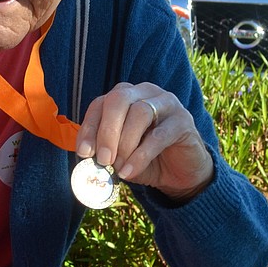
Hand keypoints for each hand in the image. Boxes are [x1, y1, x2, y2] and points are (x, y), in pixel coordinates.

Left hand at [76, 84, 213, 202]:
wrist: (179, 173)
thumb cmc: (144, 159)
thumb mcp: (118, 155)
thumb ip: (103, 151)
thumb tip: (86, 156)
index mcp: (125, 96)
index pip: (100, 103)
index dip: (90, 127)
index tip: (84, 152)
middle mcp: (145, 93)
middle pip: (119, 99)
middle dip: (107, 131)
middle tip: (103, 159)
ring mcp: (167, 103)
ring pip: (140, 113)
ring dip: (125, 144)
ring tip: (118, 168)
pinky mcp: (183, 121)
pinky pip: (159, 135)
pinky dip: (140, 156)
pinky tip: (130, 172)